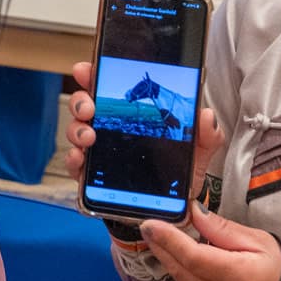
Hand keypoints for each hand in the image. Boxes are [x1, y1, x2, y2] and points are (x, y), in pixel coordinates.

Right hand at [66, 59, 226, 199]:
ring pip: (76, 131)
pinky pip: (75, 164)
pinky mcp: (92, 176)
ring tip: (89, 137)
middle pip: (84, 104)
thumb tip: (206, 117)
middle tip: (90, 108)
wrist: (170, 210)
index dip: (92, 73)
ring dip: (77, 130)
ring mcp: (98, 151)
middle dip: (81, 101)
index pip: (107, 85)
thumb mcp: (197, 150)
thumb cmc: (178, 174)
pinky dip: (74, 160)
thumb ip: (206, 132)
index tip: (87, 70)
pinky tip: (81, 158)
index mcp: (132, 113)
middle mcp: (109, 128)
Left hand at [141, 207, 280, 280]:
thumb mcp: (257, 240)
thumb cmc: (278, 267)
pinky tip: (176, 257)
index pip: (196, 258)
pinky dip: (182, 273)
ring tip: (157, 238)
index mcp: (241, 275)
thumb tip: (194, 212)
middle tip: (148, 227)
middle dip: (162, 248)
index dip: (170, 241)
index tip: (152, 224)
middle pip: (183, 272)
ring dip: (168, 260)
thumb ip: (222, 229)